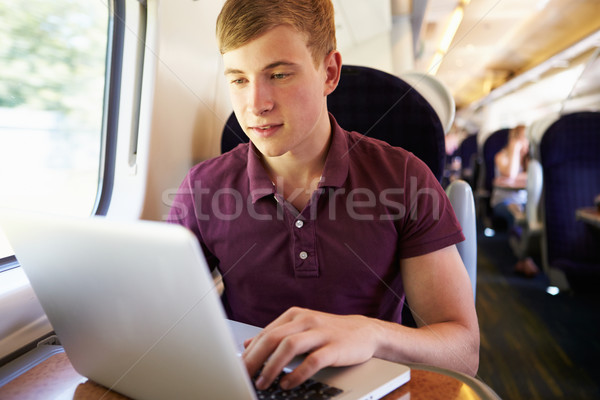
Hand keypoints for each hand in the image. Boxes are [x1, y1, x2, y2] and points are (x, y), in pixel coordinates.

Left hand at [242, 307, 379, 389]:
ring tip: (263, 382)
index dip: (249, 353)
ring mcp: (320, 332)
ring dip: (272, 367)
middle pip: (272, 338)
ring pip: (289, 347)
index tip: (237, 369)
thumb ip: (276, 335)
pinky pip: (312, 361)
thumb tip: (248, 345)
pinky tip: (288, 384)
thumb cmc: (330, 332)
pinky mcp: (334, 346)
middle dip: (254, 359)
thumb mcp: (300, 329)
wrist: (365, 332)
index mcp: (295, 315)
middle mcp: (305, 320)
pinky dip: (297, 374)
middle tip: (243, 377)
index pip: (265, 334)